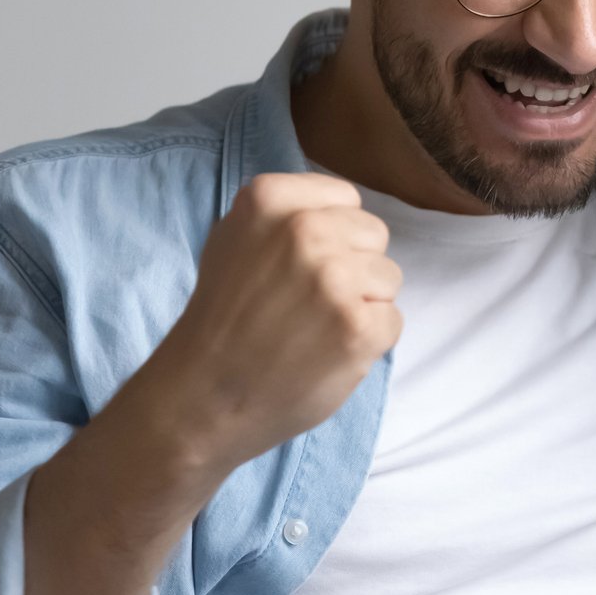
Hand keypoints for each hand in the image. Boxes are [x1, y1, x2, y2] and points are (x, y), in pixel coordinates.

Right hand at [135, 172, 401, 474]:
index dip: (333, 233)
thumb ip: (285, 213)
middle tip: (307, 300)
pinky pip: (392, 320)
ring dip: (362, 304)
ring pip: (389, 277)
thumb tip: (341, 207)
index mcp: (269, 200)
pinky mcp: (358, 327)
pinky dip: (367, 341)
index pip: (345, 196)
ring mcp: (335, 280)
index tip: (301, 263)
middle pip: (373, 234)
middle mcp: (304, 231)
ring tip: (314, 327)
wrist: (203, 397)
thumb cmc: (221, 318)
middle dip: (352, 265)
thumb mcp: (234, 239)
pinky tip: (325, 352)